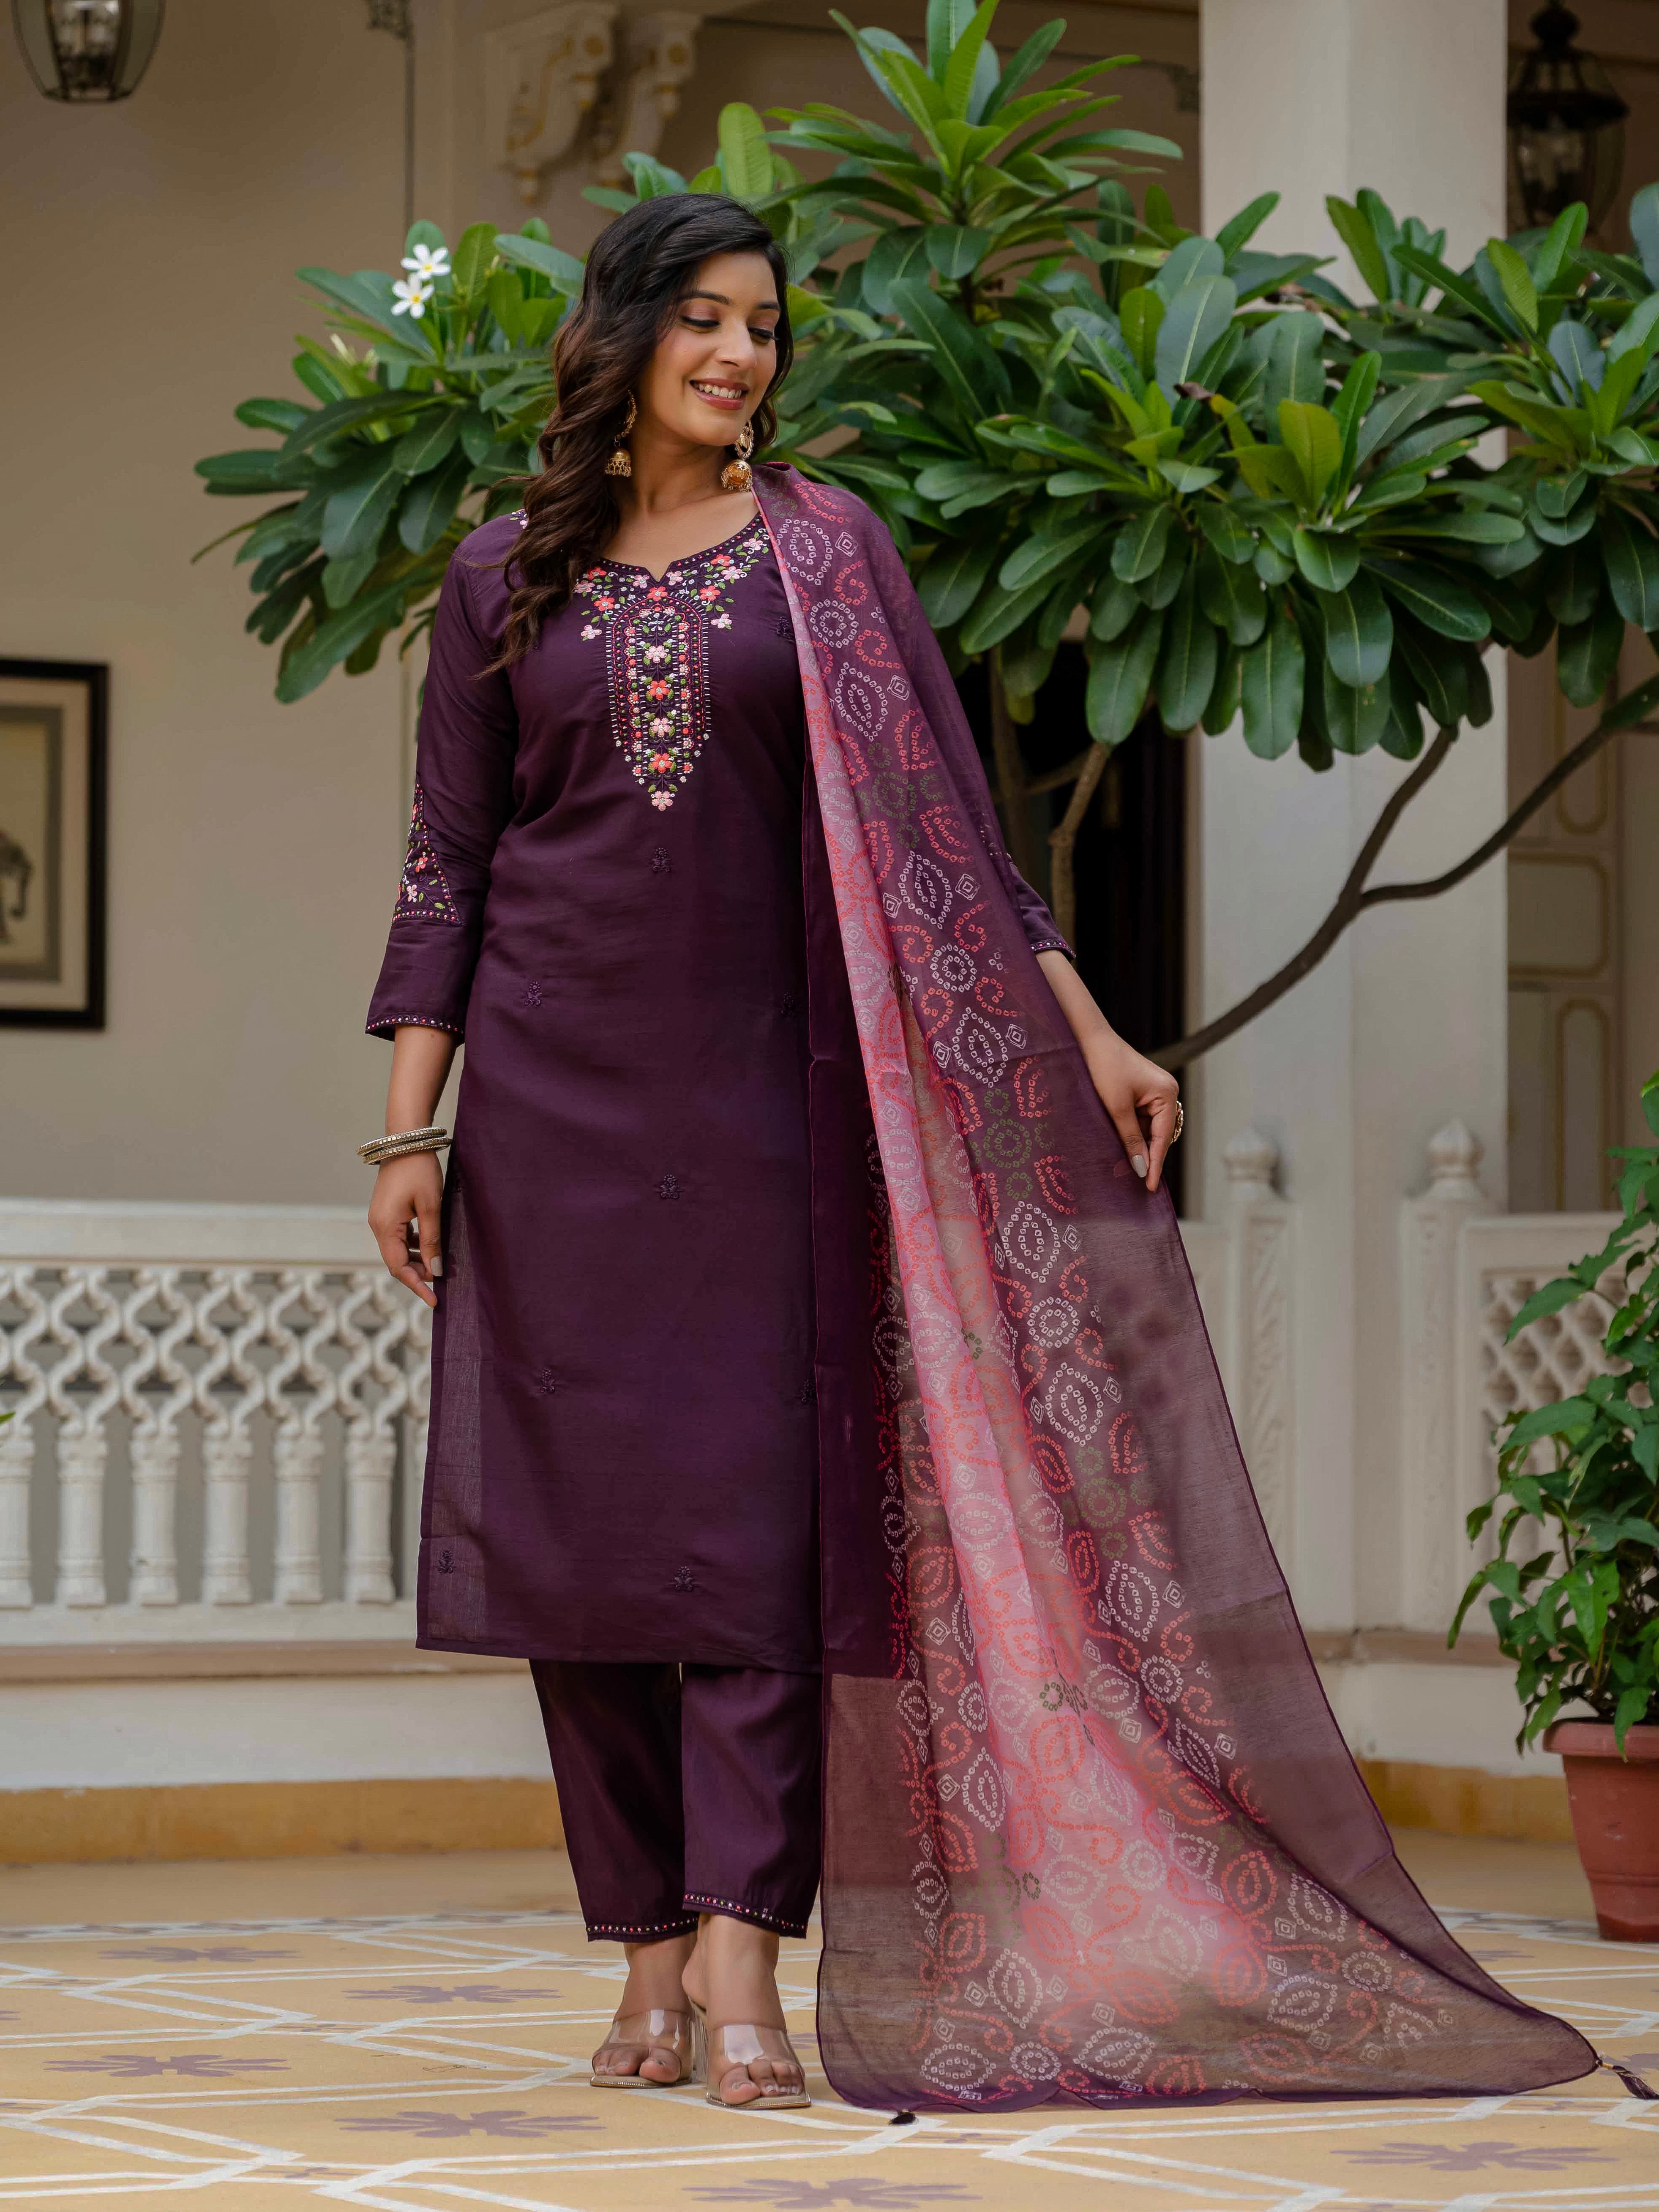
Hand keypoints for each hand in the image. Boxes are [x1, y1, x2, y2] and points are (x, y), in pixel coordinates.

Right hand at [368, 1151, 443, 1307]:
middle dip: (417, 1276)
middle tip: (440, 1287)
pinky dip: (413, 1246)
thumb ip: (432, 1240)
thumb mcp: (431, 1207)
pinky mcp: (386, 1211)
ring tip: (437, 1269)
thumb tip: (435, 1270)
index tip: (434, 1301)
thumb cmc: (420, 1170)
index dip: (416, 1286)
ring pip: (397, 1250)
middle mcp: (377, 1225)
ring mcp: (380, 1218)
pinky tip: (429, 1247)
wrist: (406, 1140)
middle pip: (396, 1261)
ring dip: (416, 1261)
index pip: (398, 1267)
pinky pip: (398, 1237)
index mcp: (384, 1227)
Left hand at [1079, 1030, 1179, 1195]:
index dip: (1155, 1164)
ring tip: (1123, 1164)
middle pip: (1159, 1134)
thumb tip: (1140, 1168)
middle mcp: (1167, 1092)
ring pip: (1149, 1128)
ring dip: (1137, 1143)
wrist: (1090, 1040)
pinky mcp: (1143, 1092)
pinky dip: (1131, 1131)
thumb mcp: (1117, 1108)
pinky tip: (1120, 1143)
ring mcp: (1156, 1091)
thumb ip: (1130, 1139)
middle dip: (1146, 1154)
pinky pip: (1141, 1119)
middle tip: (1134, 1180)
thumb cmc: (1104, 1068)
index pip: (1162, 1137)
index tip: (1149, 1186)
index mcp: (1167, 1093)